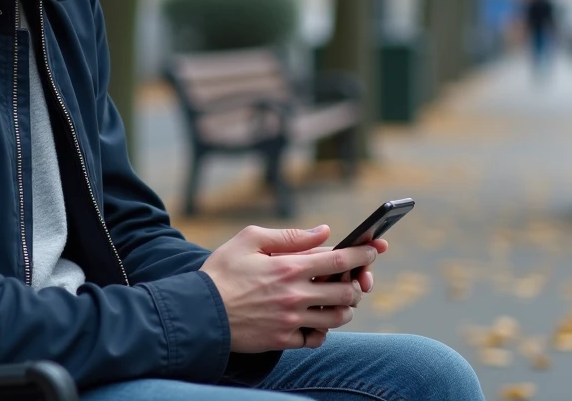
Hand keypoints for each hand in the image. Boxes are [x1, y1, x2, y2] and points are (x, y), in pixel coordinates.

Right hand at [200, 225, 376, 352]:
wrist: (197, 312)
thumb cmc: (222, 272)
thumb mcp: (250, 240)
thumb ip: (290, 236)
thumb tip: (323, 231)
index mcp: (289, 267)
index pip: (340, 259)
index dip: (363, 254)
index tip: (374, 249)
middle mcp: (295, 295)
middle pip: (346, 292)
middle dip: (356, 284)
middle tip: (353, 279)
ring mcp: (291, 320)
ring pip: (337, 317)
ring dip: (344, 307)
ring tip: (337, 299)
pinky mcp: (283, 340)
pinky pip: (317, 338)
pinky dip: (322, 330)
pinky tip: (316, 320)